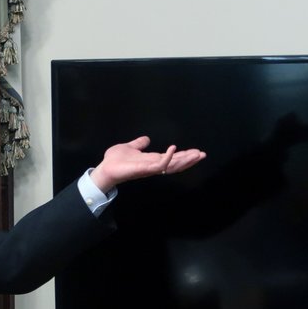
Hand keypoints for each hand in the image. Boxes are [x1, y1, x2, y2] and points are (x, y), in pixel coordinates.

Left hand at [88, 135, 205, 192]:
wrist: (105, 168)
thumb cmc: (115, 161)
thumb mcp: (129, 147)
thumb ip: (139, 144)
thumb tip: (146, 139)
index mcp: (151, 160)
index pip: (172, 158)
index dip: (184, 155)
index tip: (196, 151)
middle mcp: (153, 166)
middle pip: (175, 164)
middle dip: (189, 159)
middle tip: (202, 154)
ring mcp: (149, 168)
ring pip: (171, 166)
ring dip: (184, 160)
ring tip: (196, 154)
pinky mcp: (144, 169)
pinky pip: (158, 165)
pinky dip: (167, 158)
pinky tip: (173, 149)